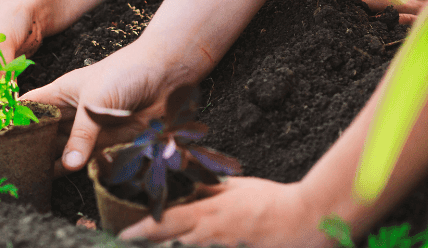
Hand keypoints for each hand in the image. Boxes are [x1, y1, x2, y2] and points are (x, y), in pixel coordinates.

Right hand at [19, 41, 188, 171]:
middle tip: (7, 166)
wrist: (167, 75)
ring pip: (61, 148)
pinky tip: (57, 178)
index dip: (9, 119)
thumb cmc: (125, 73)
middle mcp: (70, 112)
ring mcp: (88, 128)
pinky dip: (73, 168)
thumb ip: (81, 134)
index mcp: (59, 93)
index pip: (27, 107)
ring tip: (27, 176)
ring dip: (48, 161)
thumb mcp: (95, 101)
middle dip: (27, 146)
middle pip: (41, 132)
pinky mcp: (107, 141)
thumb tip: (67, 164)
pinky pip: (85, 158)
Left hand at [119, 178, 329, 247]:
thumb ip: (208, 190)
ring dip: (173, 246)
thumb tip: (186, 186)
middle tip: (130, 241)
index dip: (141, 229)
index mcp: (207, 213)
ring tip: (155, 244)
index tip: (122, 234)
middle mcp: (209, 235)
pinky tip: (191, 245)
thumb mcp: (235, 188)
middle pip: (171, 242)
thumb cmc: (270, 201)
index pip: (165, 222)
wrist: (305, 220)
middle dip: (151, 243)